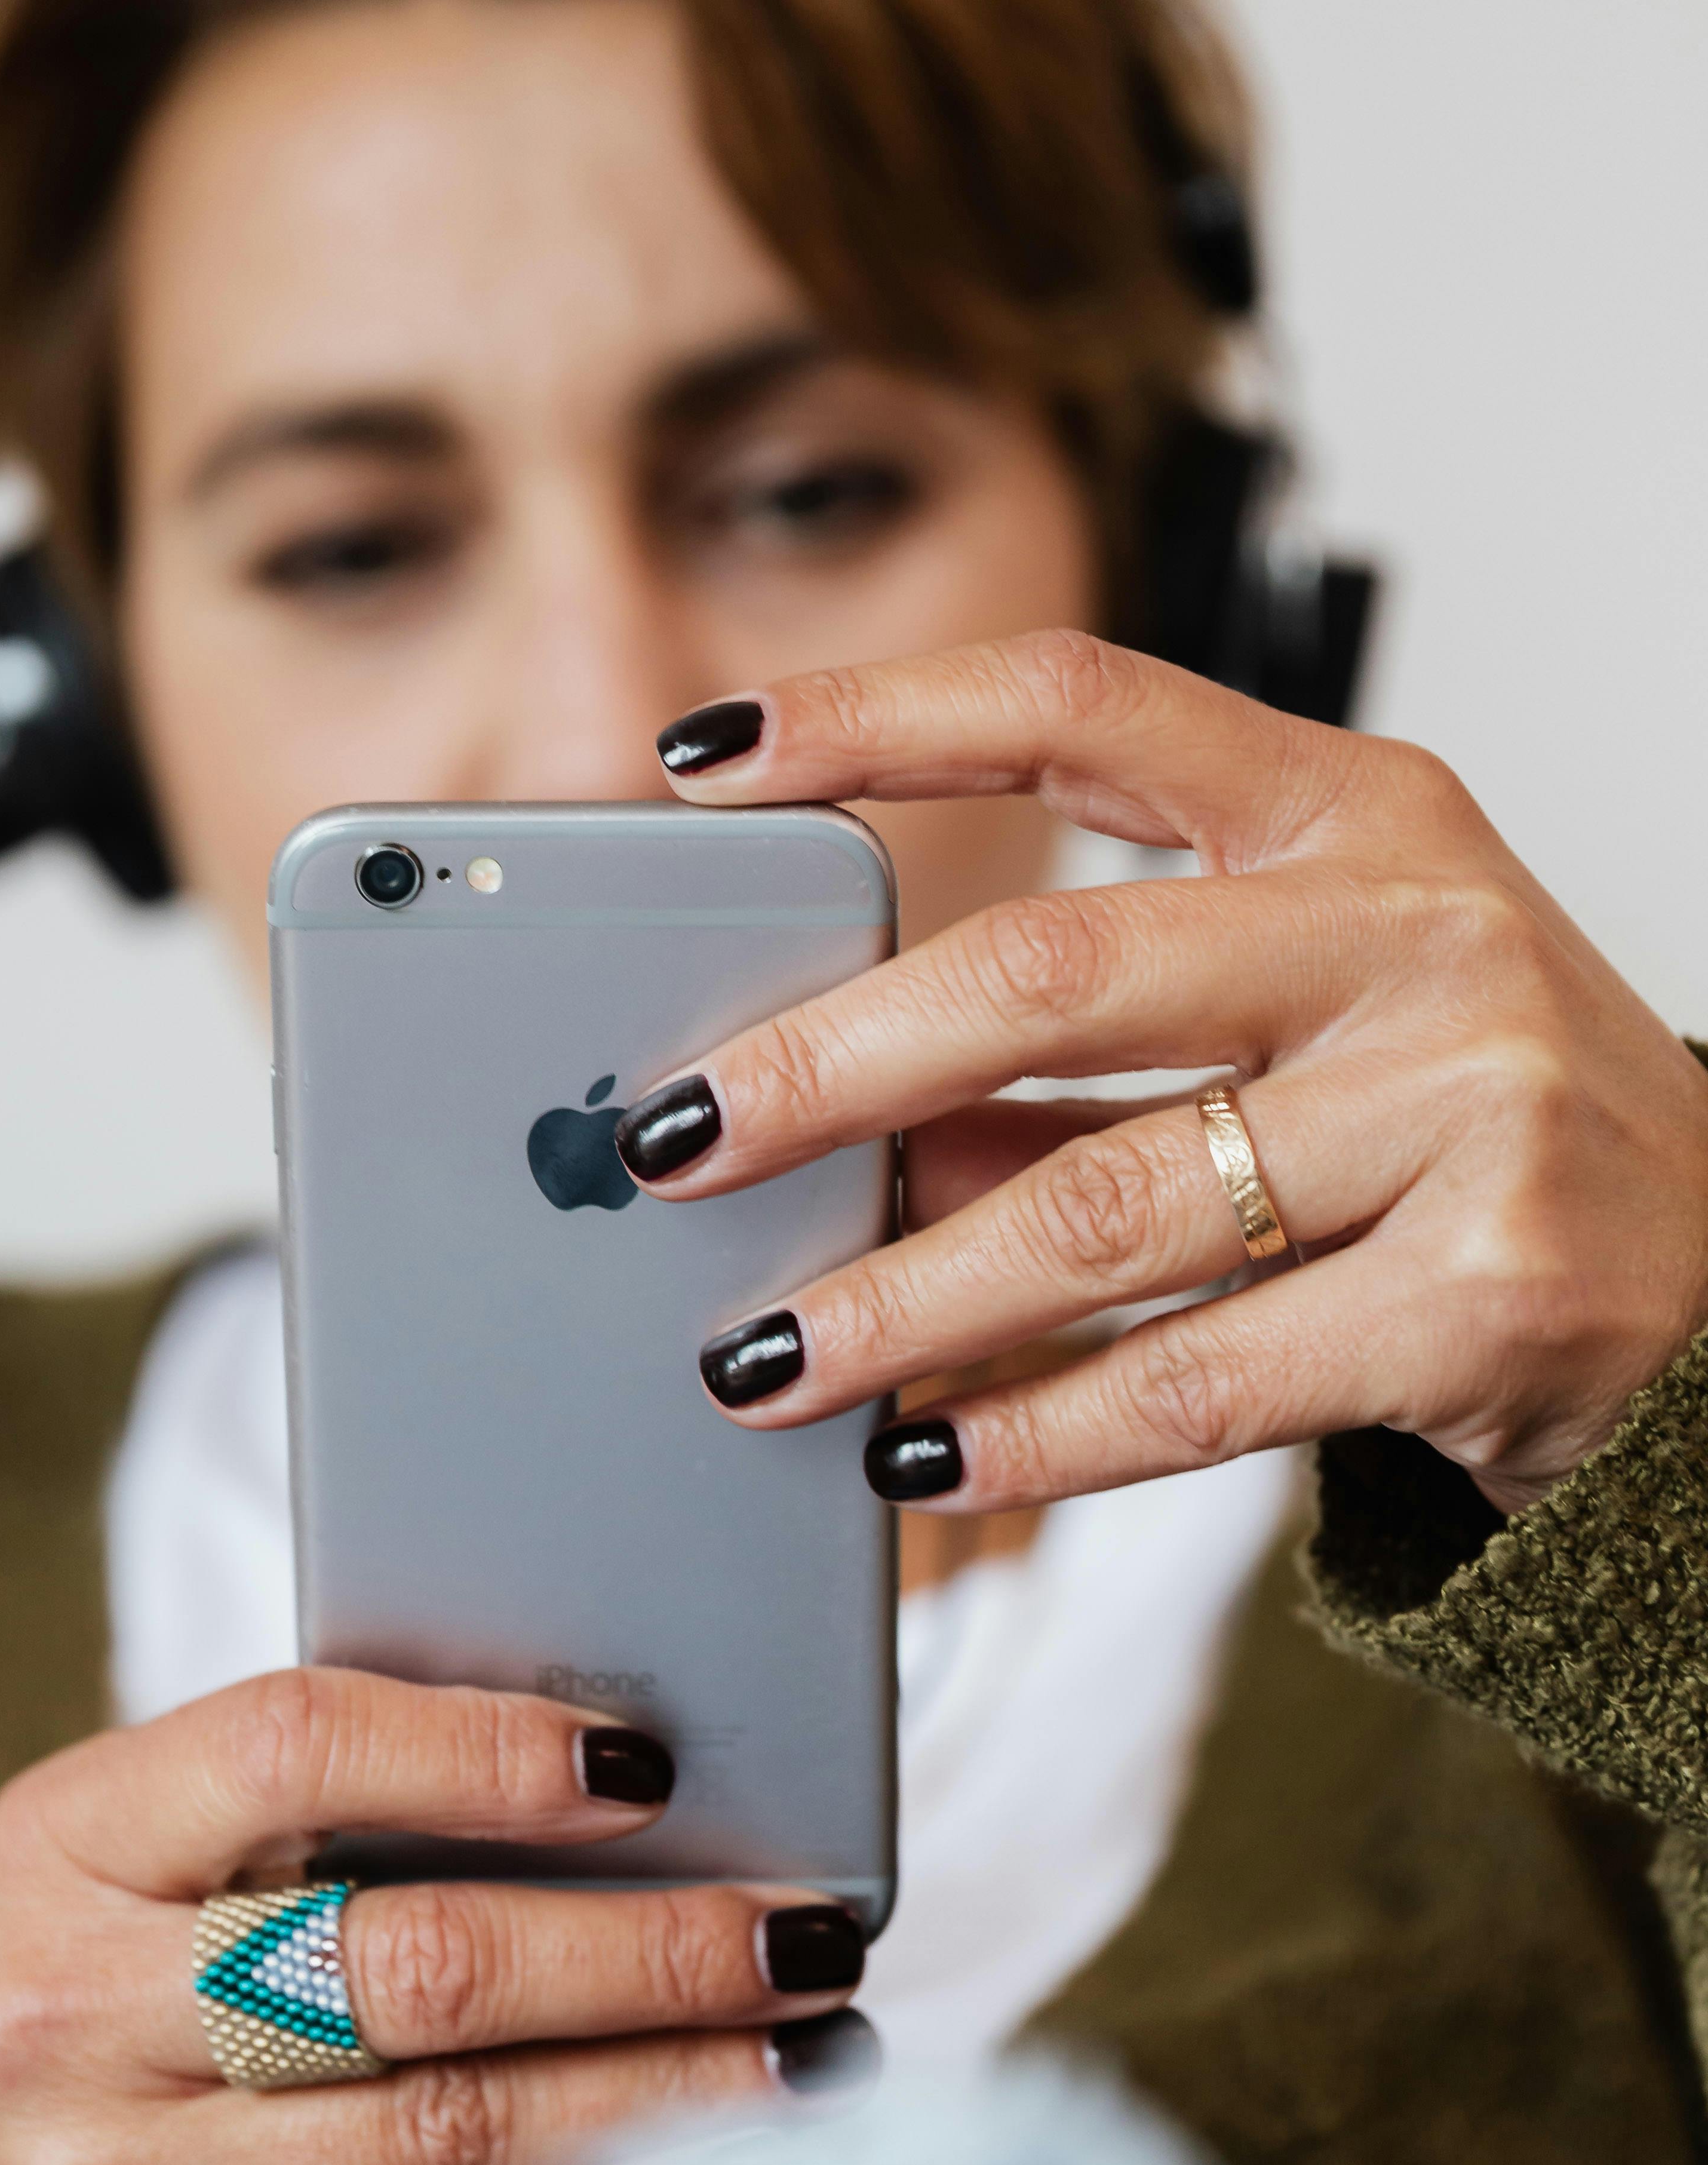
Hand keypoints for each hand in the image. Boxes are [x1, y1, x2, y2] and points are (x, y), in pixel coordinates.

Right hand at [0, 1667, 864, 2164]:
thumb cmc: (122, 1943)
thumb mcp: (160, 1825)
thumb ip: (336, 1785)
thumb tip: (624, 1774)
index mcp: (68, 1843)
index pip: (292, 1747)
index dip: (480, 1748)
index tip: (648, 1759)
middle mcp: (75, 2025)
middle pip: (407, 1970)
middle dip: (640, 1955)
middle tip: (801, 1932)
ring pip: (447, 2143)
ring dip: (658, 2100)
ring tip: (803, 2058)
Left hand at [623, 631, 1707, 1517]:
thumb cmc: (1473, 1137)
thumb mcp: (1302, 1026)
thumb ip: (1079, 1050)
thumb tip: (826, 1109)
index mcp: (1358, 810)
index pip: (1082, 700)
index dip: (877, 715)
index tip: (706, 754)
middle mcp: (1419, 928)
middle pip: (1052, 973)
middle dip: (826, 1067)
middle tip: (672, 1142)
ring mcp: (1472, 1102)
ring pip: (1103, 1207)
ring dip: (900, 1299)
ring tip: (760, 1357)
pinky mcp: (1493, 1291)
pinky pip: (1197, 1379)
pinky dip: (1032, 1436)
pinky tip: (922, 1465)